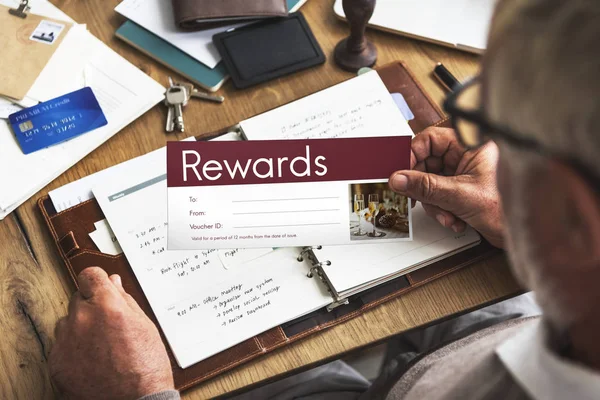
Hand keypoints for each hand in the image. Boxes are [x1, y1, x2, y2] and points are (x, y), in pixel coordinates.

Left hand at [49, 267, 173, 399]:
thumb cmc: (145, 367)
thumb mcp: (145, 326)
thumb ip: (125, 301)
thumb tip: (113, 284)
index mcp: (107, 305)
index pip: (90, 275)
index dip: (98, 281)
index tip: (101, 287)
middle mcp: (82, 318)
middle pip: (79, 299)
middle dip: (92, 306)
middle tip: (109, 325)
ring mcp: (66, 341)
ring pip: (68, 322)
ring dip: (81, 327)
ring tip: (101, 346)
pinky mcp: (56, 362)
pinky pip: (61, 345)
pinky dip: (73, 349)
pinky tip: (92, 360)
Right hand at [388, 127, 503, 247]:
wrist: (524, 233)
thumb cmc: (509, 208)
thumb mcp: (460, 196)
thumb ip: (426, 187)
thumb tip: (400, 179)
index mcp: (471, 144)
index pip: (430, 139)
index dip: (413, 155)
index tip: (403, 173)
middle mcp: (467, 156)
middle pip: (427, 163)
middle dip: (424, 187)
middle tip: (419, 198)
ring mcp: (464, 173)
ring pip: (430, 182)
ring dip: (434, 203)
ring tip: (447, 215)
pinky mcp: (462, 189)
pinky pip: (438, 195)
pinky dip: (441, 209)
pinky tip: (454, 218)